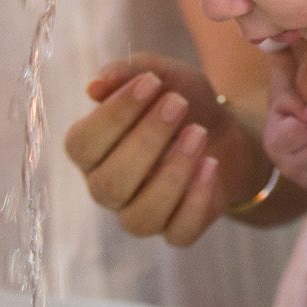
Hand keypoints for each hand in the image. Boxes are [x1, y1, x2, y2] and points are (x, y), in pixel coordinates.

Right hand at [65, 55, 266, 245]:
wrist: (224, 129)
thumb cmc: (180, 100)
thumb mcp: (160, 74)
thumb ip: (127, 72)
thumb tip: (95, 86)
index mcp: (92, 150)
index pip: (82, 144)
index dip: (114, 114)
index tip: (151, 82)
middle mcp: (107, 187)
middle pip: (110, 182)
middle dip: (147, 140)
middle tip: (179, 103)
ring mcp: (139, 213)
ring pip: (140, 217)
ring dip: (173, 173)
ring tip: (199, 133)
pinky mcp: (176, 230)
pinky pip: (178, 233)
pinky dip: (196, 200)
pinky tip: (210, 166)